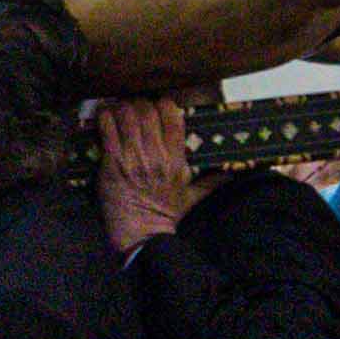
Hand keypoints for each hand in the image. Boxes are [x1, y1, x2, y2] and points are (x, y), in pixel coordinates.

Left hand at [93, 99, 197, 251]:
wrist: (141, 234)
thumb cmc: (166, 214)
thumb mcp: (193, 196)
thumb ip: (212, 180)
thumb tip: (234, 171)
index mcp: (176, 160)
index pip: (172, 116)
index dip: (164, 104)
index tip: (158, 105)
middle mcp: (156, 156)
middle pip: (147, 111)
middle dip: (140, 103)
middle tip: (136, 106)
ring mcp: (133, 159)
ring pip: (127, 116)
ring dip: (122, 108)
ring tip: (120, 108)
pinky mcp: (112, 164)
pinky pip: (107, 131)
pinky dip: (105, 118)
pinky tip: (105, 115)